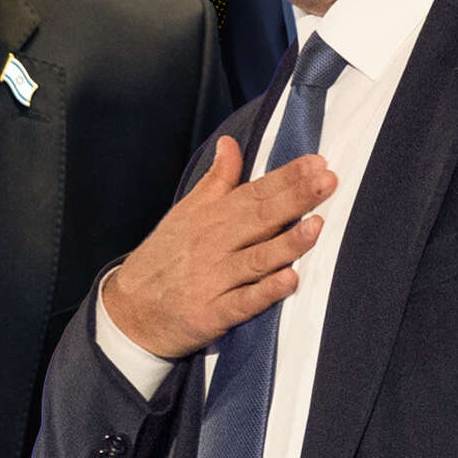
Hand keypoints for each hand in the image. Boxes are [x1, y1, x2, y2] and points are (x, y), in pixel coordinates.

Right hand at [102, 135, 336, 358]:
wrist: (129, 310)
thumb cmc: (165, 256)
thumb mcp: (186, 211)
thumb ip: (216, 179)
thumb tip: (230, 143)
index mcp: (212, 216)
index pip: (255, 191)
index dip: (287, 177)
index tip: (317, 162)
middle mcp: (214, 243)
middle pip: (260, 218)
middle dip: (296, 199)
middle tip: (329, 181)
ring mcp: (213, 279)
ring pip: (256, 259)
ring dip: (287, 243)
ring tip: (317, 225)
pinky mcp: (211, 314)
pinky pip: (243, 303)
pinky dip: (266, 292)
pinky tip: (290, 281)